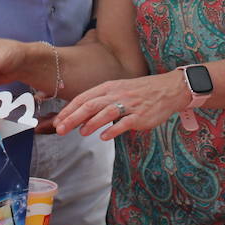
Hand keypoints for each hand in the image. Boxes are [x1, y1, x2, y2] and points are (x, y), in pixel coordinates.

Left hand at [55, 72, 186, 140]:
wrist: (167, 90)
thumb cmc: (140, 92)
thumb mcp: (118, 91)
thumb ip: (100, 103)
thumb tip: (80, 118)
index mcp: (108, 87)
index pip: (84, 98)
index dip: (69, 110)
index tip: (57, 121)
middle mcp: (116, 94)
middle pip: (91, 105)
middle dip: (73, 117)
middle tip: (60, 129)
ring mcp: (129, 105)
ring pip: (106, 112)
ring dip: (92, 123)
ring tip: (81, 132)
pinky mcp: (140, 116)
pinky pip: (125, 123)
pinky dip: (113, 130)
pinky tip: (104, 137)